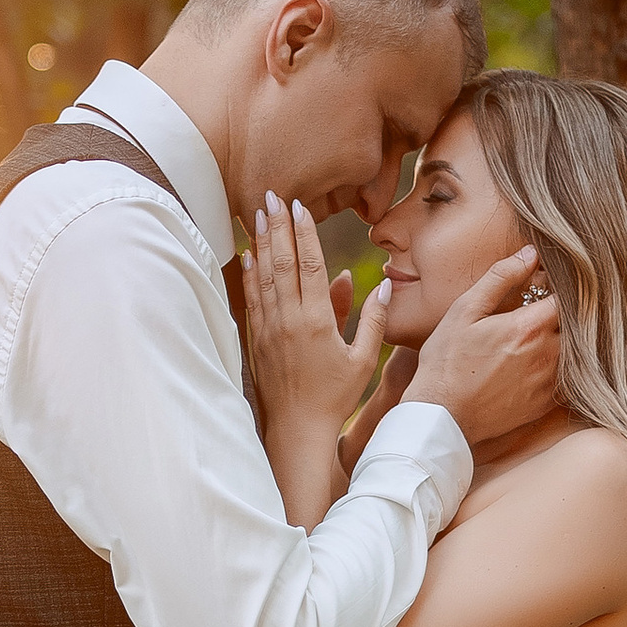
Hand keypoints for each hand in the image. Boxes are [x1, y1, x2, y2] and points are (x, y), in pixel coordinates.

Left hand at [240, 195, 383, 441]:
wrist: (298, 431)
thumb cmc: (336, 398)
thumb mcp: (363, 360)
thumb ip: (371, 321)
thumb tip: (380, 286)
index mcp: (317, 321)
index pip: (309, 264)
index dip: (303, 232)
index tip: (298, 205)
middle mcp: (288, 320)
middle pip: (281, 262)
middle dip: (276, 226)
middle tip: (270, 195)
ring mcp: (268, 329)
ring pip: (262, 276)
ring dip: (260, 243)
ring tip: (256, 216)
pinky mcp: (256, 341)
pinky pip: (251, 299)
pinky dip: (249, 274)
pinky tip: (247, 256)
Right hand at [407, 246, 561, 447]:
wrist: (442, 417)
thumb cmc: (446, 362)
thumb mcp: (465, 311)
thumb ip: (500, 278)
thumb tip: (531, 253)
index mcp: (529, 326)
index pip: (568, 295)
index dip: (564, 285)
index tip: (553, 282)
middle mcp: (547, 353)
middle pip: (577, 323)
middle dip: (568, 311)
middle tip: (548, 306)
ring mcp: (550, 381)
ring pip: (576, 350)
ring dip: (567, 337)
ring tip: (544, 332)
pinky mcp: (546, 403)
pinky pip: (570, 378)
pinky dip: (563, 365)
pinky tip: (543, 360)